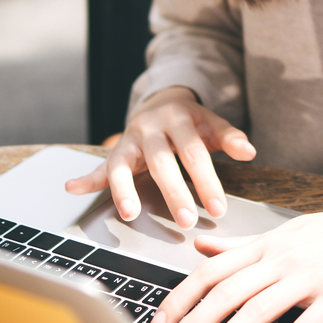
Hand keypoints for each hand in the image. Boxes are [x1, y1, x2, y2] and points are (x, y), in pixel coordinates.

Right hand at [63, 87, 255, 226]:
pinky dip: (86, 179)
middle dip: (175, 193)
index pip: (195, 153)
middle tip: (187, 221)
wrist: (161, 102)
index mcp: (180, 119)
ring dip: (125, 190)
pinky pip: (100, 167)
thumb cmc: (192, 123)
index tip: (219, 209)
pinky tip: (72, 189)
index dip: (207, 181)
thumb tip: (250, 152)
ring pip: (124, 164)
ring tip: (130, 213)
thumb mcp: (212, 125)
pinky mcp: (116, 151)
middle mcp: (151, 128)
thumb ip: (230, 138)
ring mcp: (130, 139)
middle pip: (162, 162)